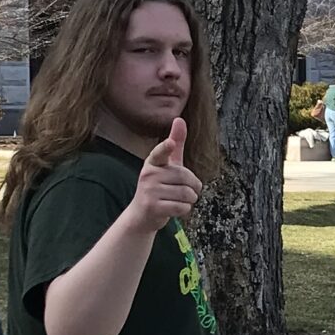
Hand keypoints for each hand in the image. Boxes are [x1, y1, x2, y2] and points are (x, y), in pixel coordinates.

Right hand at [127, 118, 202, 233]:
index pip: (160, 153)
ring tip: (177, 200)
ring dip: (189, 200)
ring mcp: (149, 191)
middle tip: (183, 190)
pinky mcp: (153, 207)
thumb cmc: (158, 187)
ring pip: (187, 194)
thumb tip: (179, 119)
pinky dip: (184, 210)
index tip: (170, 144)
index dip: (166, 148)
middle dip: (193, 187)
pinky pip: (182, 207)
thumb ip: (175, 144)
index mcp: (153, 162)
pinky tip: (174, 209)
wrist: (141, 215)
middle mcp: (149, 175)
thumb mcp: (167, 165)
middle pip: (186, 178)